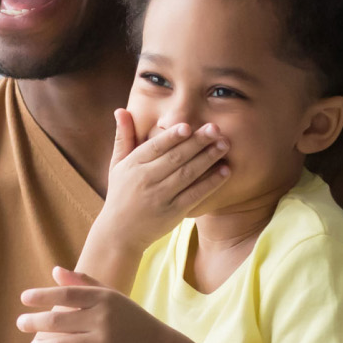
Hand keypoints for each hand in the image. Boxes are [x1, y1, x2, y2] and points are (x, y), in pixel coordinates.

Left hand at [18, 266, 190, 342]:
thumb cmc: (129, 319)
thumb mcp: (111, 297)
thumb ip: (83, 283)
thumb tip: (55, 271)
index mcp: (103, 299)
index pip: (66, 295)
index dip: (42, 296)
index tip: (24, 298)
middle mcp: (103, 319)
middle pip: (58, 321)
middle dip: (34, 322)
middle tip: (20, 324)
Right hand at [92, 110, 229, 251]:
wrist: (119, 233)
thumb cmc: (120, 193)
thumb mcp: (117, 164)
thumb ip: (123, 137)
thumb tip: (121, 109)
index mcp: (133, 165)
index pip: (155, 147)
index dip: (172, 137)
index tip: (188, 126)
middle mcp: (146, 180)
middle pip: (175, 158)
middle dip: (197, 142)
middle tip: (216, 128)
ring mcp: (161, 197)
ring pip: (188, 174)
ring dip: (208, 158)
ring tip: (224, 144)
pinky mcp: (174, 213)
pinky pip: (195, 194)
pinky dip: (211, 182)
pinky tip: (225, 170)